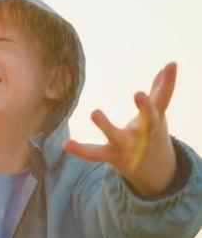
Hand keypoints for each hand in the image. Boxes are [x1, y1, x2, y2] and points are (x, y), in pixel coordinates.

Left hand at [64, 62, 177, 196]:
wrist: (155, 172)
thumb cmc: (153, 135)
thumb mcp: (158, 114)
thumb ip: (161, 90)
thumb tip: (171, 65)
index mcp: (154, 121)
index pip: (161, 102)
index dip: (167, 84)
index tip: (169, 67)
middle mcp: (144, 135)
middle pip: (147, 122)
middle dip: (145, 108)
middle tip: (140, 93)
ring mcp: (127, 147)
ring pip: (117, 136)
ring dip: (106, 126)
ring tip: (95, 112)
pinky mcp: (112, 156)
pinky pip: (95, 154)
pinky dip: (81, 150)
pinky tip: (66, 144)